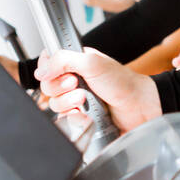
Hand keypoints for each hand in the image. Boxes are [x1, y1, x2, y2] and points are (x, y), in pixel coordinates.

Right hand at [36, 47, 160, 132]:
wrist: (138, 108)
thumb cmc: (123, 83)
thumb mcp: (92, 62)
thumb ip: (64, 59)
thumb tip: (42, 69)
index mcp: (76, 62)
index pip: (48, 63)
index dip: (48, 69)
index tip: (59, 72)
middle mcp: (74, 80)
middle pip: (47, 85)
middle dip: (60, 87)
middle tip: (76, 84)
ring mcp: (76, 99)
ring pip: (54, 103)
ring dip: (68, 102)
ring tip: (84, 99)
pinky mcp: (80, 116)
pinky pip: (64, 119)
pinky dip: (73, 117)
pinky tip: (85, 113)